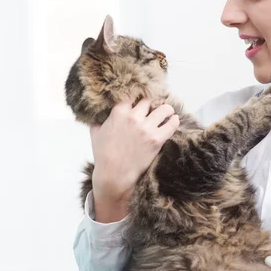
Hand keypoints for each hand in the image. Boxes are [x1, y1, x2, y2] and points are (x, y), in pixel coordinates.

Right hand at [90, 99, 179, 218]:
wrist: (114, 174)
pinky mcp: (156, 140)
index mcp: (118, 113)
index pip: (132, 95)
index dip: (138, 96)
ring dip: (167, 110)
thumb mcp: (96, 133)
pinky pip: (171, 125)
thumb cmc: (104, 155)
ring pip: (164, 109)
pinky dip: (174, 121)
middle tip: (156, 105)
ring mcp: (146, 129)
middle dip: (152, 102)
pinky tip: (174, 120)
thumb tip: (96, 112)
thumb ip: (98, 120)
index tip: (141, 98)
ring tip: (168, 111)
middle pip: (149, 100)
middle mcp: (133, 118)